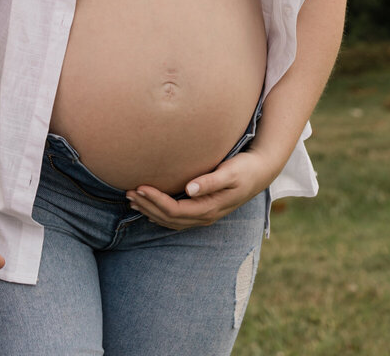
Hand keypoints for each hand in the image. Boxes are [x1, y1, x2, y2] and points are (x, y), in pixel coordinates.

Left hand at [125, 149, 276, 230]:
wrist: (260, 173)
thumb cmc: (245, 168)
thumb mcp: (230, 172)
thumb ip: (210, 181)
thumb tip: (190, 189)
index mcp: (209, 208)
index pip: (175, 210)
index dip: (155, 201)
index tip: (140, 187)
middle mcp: (204, 217)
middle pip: (169, 218)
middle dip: (147, 206)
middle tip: (128, 192)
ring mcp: (203, 216)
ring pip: (170, 220)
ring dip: (150, 210)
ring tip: (131, 199)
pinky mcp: (202, 211)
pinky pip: (176, 218)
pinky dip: (159, 212)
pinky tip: (148, 205)